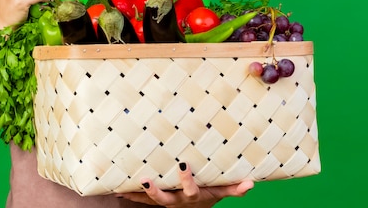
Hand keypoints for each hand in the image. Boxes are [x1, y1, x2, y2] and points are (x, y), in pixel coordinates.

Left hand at [117, 163, 253, 207]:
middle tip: (144, 180)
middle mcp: (177, 201)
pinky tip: (116, 190)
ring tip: (123, 188)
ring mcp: (165, 202)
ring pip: (149, 201)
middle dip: (154, 192)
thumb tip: (252, 184)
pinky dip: (129, 195)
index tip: (182, 164)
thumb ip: (235, 189)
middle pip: (165, 199)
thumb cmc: (208, 194)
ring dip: (136, 195)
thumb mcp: (221, 192)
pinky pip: (140, 199)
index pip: (190, 189)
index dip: (186, 179)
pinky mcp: (156, 200)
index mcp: (192, 196)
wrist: (196, 207)